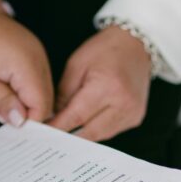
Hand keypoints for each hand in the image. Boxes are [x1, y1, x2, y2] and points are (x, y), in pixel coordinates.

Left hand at [0, 0, 53, 126]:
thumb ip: (2, 101)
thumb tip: (20, 121)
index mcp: (26, 63)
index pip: (41, 105)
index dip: (27, 121)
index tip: (6, 124)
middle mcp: (37, 56)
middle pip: (44, 99)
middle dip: (22, 113)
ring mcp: (35, 51)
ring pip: (39, 90)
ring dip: (19, 101)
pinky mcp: (30, 49)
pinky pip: (33, 77)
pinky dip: (18, 88)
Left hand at [48, 26, 150, 141]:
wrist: (135, 45)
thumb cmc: (105, 50)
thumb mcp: (76, 66)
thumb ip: (63, 94)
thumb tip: (53, 117)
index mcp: (108, 87)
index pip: (77, 116)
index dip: (59, 127)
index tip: (44, 133)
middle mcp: (124, 103)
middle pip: (89, 132)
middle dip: (68, 136)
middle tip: (52, 136)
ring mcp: (132, 112)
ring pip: (100, 135)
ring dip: (82, 135)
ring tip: (66, 131)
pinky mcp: (136, 117)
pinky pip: (110, 131)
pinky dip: (96, 130)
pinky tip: (85, 124)